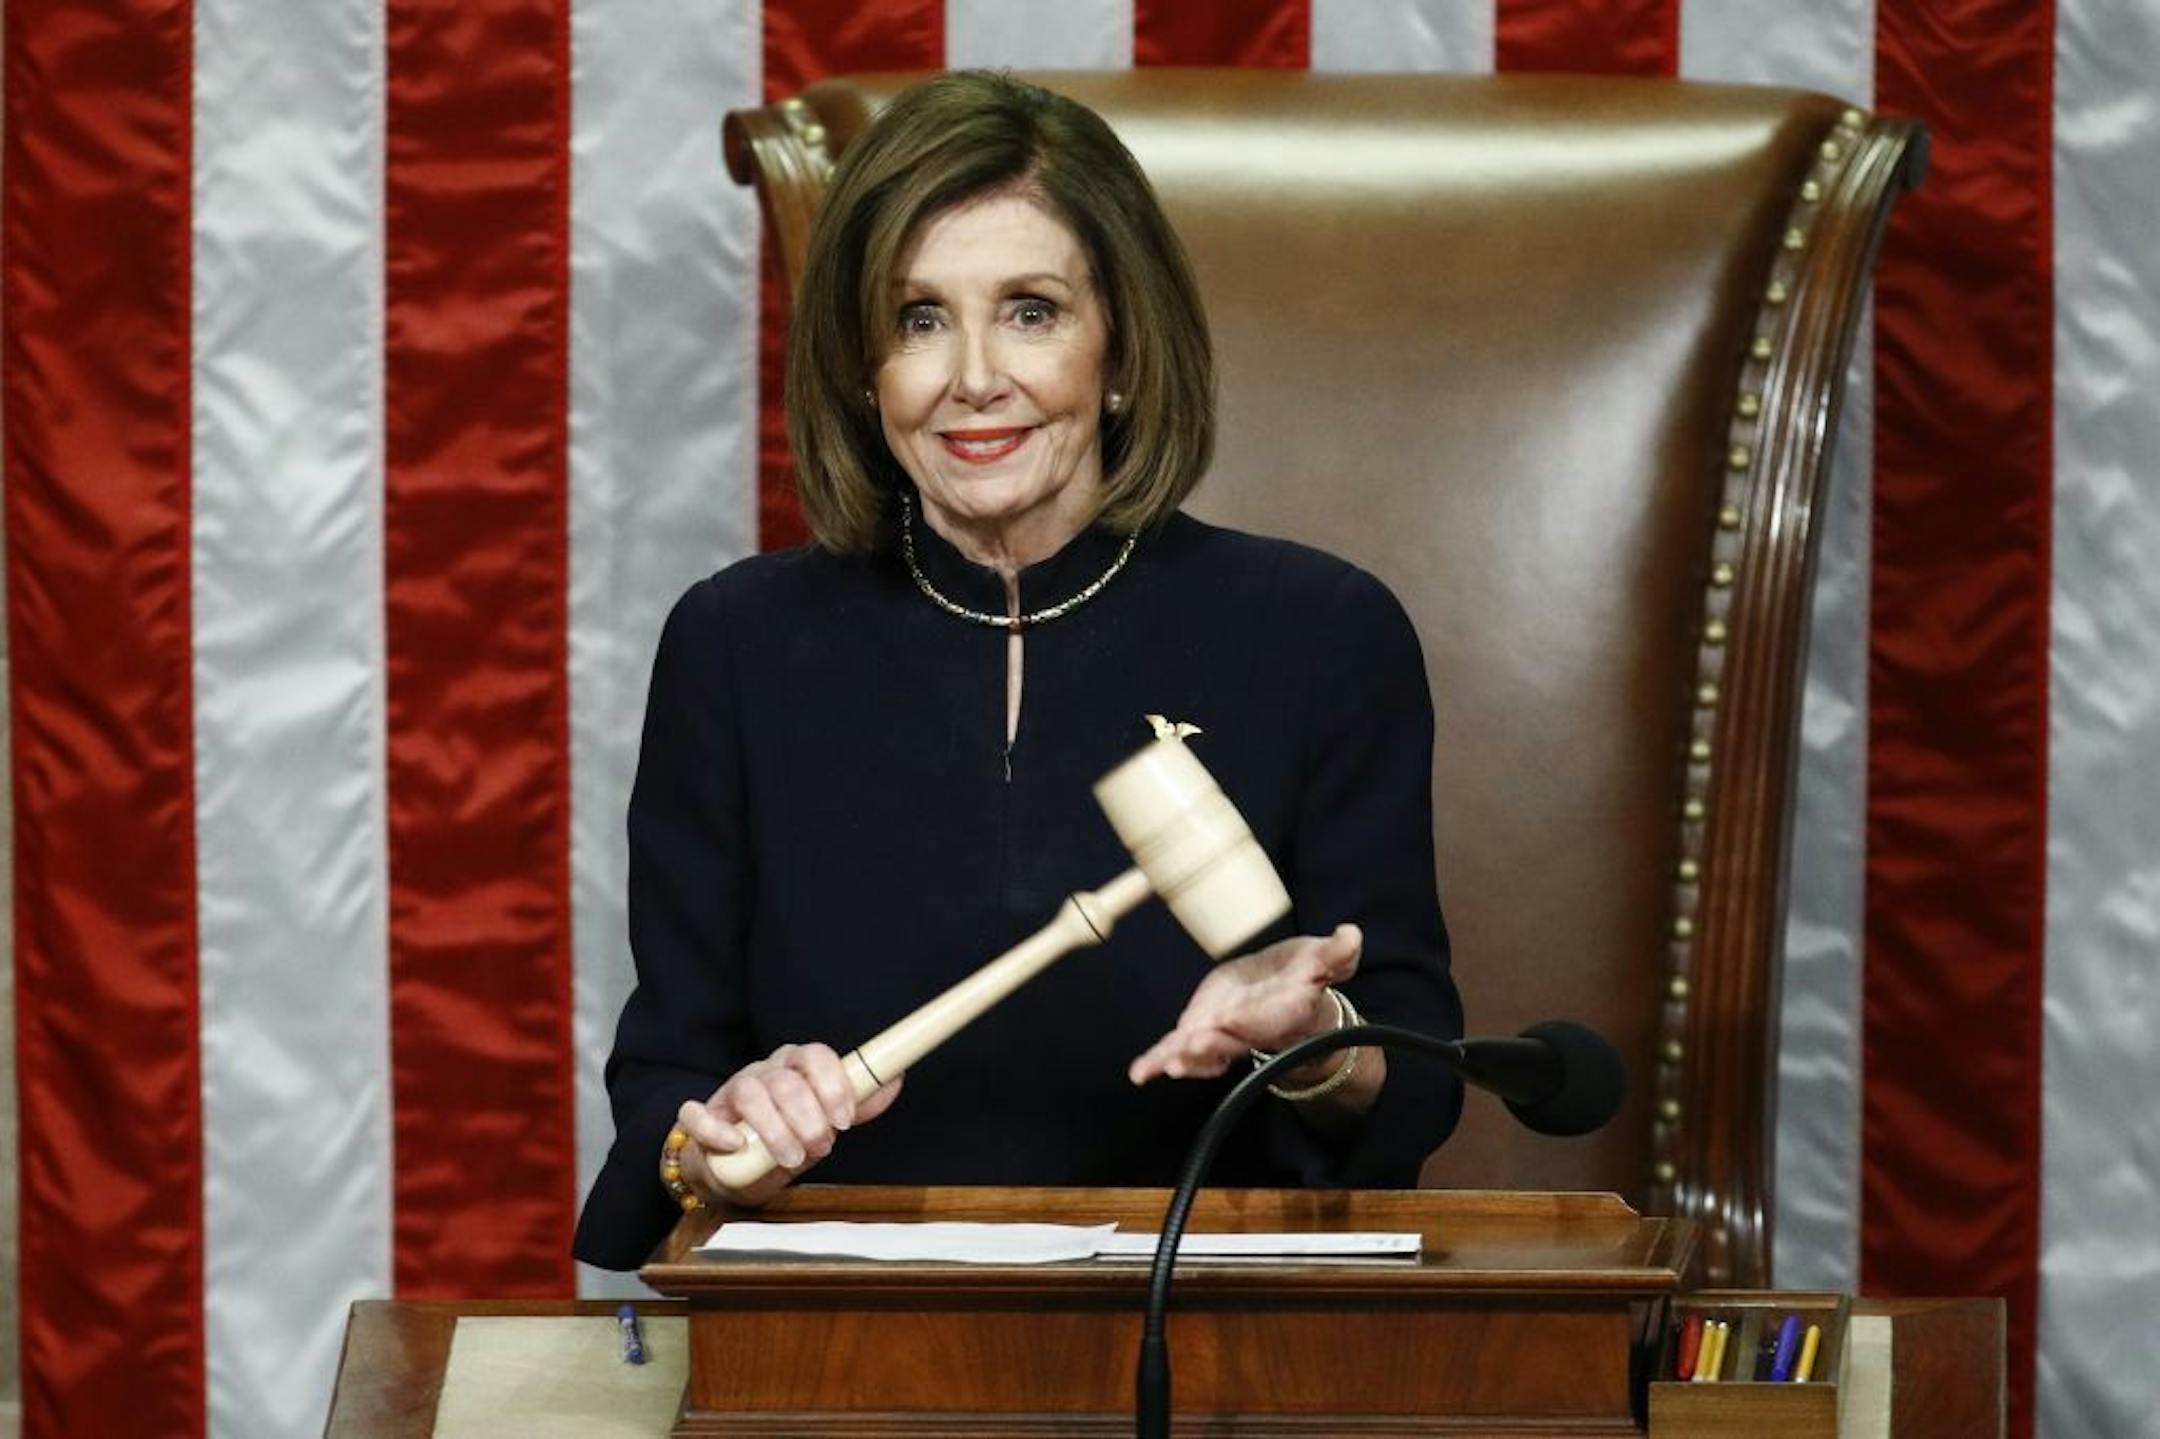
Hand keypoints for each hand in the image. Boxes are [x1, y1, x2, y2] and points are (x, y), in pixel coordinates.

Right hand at [673, 1043, 904, 1206]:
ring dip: (774, 1128)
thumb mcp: (827, 1121)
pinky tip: (736, 1145)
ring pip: (749, 1093)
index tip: (844, 1120)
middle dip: (808, 1117)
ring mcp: (731, 1092)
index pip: (815, 1055)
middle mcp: (764, 1073)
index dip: (832, 1085)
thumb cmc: (788, 1135)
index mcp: (796, 1067)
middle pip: (786, 1080)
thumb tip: (895, 1078)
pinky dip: (716, 1130)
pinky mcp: (701, 1117)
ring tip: (791, 1157)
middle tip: (821, 1147)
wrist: (740, 1168)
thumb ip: (858, 1103)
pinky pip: (698, 1114)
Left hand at [1127, 923, 1362, 1085]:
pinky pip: (1179, 1047)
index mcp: (1279, 1012)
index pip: (1263, 1018)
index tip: (1230, 1019)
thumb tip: (1351, 935)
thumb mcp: (1324, 959)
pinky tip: (1140, 1073)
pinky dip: (1159, 1060)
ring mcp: (1222, 1033)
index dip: (1246, 1020)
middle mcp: (1249, 1030)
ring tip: (1160, 1066)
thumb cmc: (1306, 975)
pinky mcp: (1202, 1028)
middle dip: (1208, 1046)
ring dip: (1182, 1058)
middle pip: (1227, 1042)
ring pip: (1200, 1052)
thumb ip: (1336, 953)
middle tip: (1189, 1047)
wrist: (1287, 991)